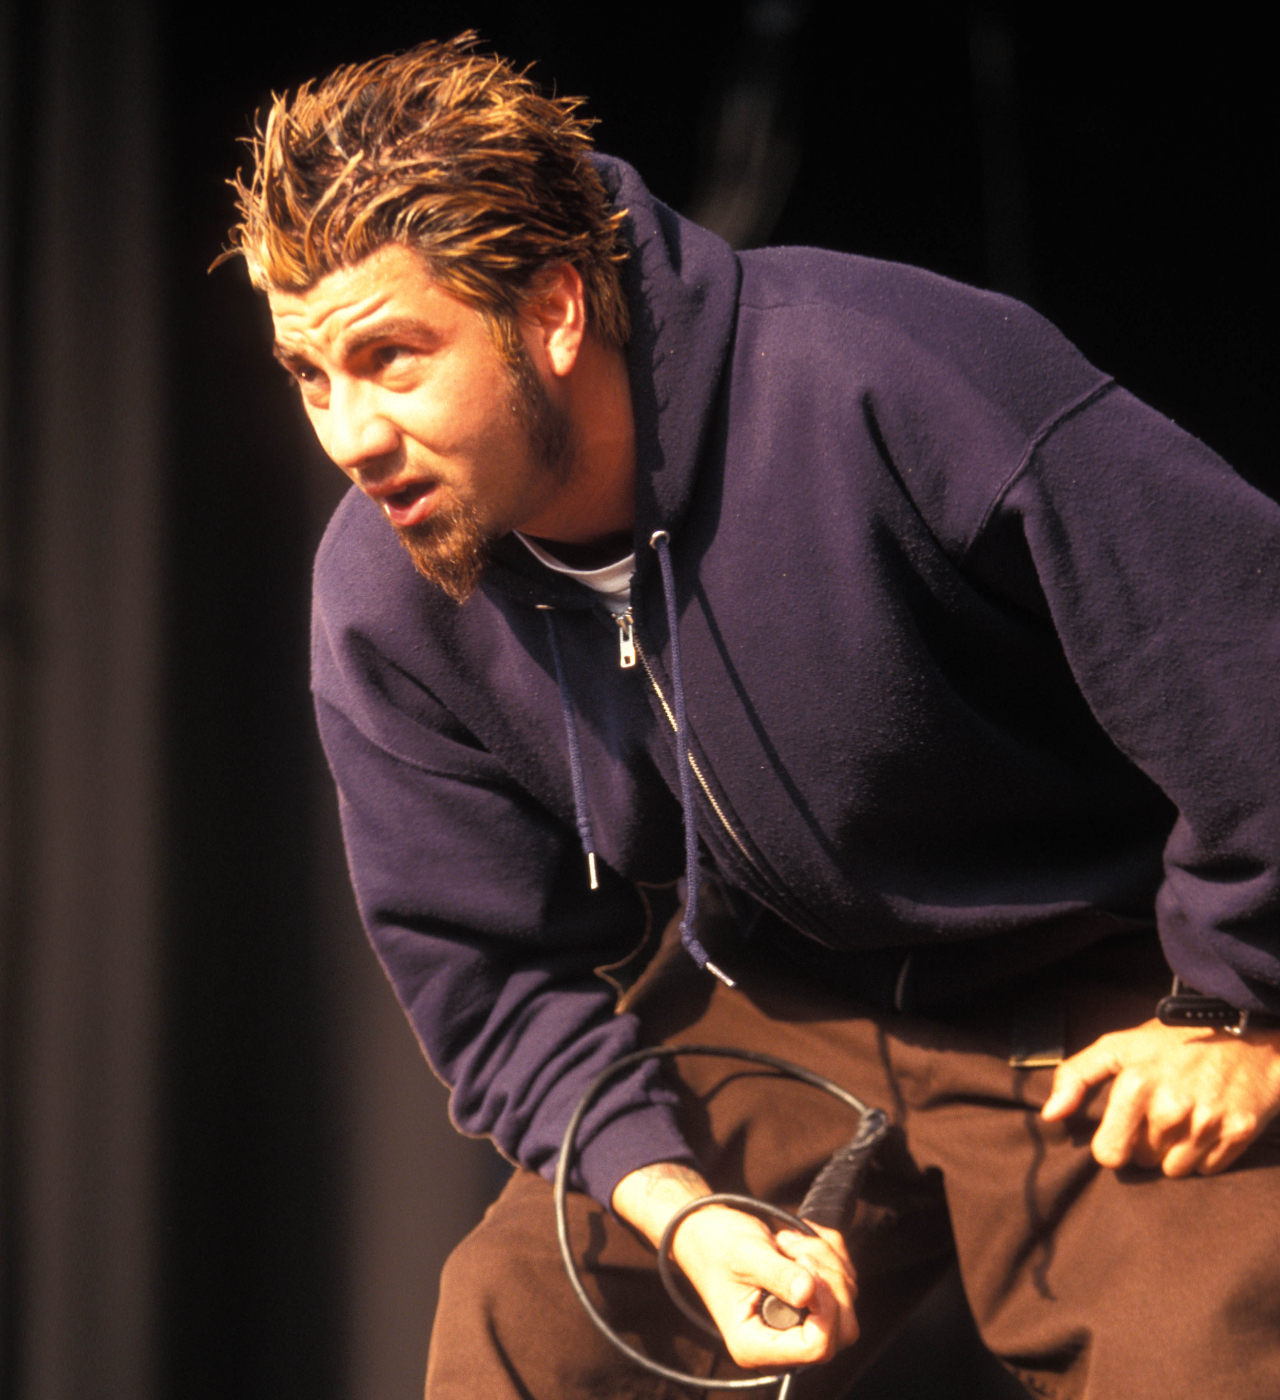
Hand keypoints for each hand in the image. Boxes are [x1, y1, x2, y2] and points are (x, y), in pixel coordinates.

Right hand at [611, 1162, 857, 1368]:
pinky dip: (829, 1256)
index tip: (806, 1270)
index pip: (817, 1348)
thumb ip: (777, 1274)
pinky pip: (843, 1284)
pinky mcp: (808, 1306)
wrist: (706, 1231)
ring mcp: (797, 1325)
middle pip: (841, 1330)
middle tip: (796, 1250)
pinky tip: (798, 1242)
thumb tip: (809, 1292)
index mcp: (756, 1345)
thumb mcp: (745, 1254)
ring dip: (826, 1262)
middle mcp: (780, 1344)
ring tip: (789, 1242)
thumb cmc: (717, 1244)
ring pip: (846, 1303)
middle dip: (829, 1282)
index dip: (825, 1309)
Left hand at [1041, 1018, 1279, 1175]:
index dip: (1111, 1145)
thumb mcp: (1118, 1046)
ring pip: (1174, 1170)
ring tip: (1182, 1117)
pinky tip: (1205, 1124)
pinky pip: (1207, 1169)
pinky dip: (1203, 1154)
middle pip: (1142, 1161)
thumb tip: (1050, 1115)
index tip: (1120, 1130)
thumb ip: (1076, 1076)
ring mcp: (1207, 1122)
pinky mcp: (1238, 1133)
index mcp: (1135, 1085)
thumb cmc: (1171, 1041)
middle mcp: (1171, 1107)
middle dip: (1143, 1145)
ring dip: (1173, 1151)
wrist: (1244, 1033)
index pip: (1109, 1153)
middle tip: (1156, 1115)